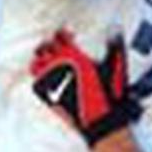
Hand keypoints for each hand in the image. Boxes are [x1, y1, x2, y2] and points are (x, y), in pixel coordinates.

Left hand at [31, 29, 141, 146]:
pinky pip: (36, 82)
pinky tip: (49, 80)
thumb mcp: (115, 68)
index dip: (63, 34)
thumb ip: (115, 46)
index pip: (60, 36)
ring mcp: (51, 82)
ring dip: (41, 62)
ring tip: (48, 64)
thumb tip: (116, 29)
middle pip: (44, 47)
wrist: (101, 122)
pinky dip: (40, 79)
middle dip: (49, 46)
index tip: (68, 37)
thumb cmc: (109, 95)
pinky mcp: (47, 96)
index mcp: (74, 56)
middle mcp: (59, 67)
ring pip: (36, 64)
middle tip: (55, 49)